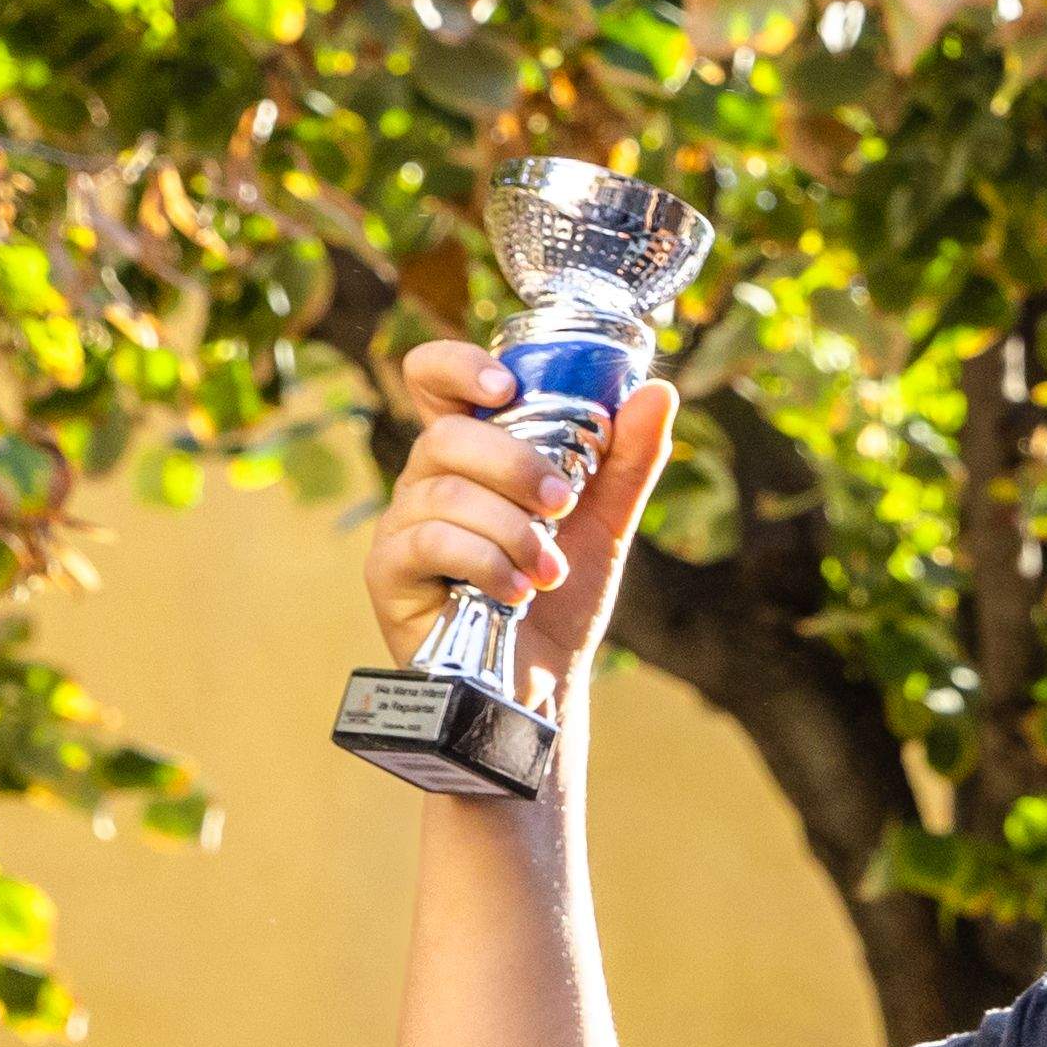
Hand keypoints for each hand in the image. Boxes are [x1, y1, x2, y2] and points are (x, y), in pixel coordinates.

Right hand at [362, 339, 678, 707]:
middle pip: (448, 436)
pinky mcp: (389, 572)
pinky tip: (516, 592)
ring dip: (512, 531)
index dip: (458, 366)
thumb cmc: (561, 597)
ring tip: (549, 571)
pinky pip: (428, 542)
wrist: (543, 680)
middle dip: (515, 465)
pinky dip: (485, 564)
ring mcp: (402, 525)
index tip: (507, 386)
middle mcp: (429, 481)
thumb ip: (626, 461)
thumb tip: (658, 393)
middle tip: (561, 506)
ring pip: (444, 493)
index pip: (434, 380)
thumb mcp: (605, 523)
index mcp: (473, 455)